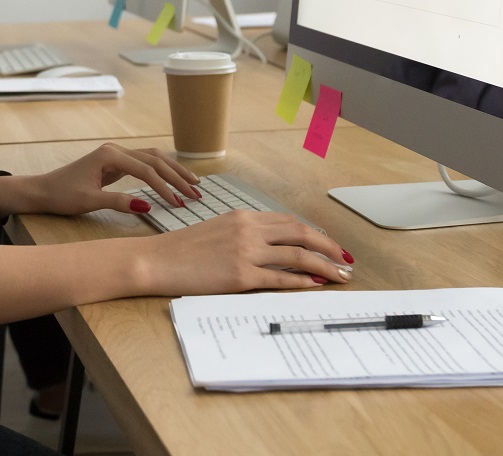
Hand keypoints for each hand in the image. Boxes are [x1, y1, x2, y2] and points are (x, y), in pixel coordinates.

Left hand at [14, 143, 203, 217]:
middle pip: (155, 160)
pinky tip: (173, 179)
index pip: (146, 170)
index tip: (179, 204)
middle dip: (177, 177)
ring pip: (152, 159)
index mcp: (109, 156)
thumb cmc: (61, 195)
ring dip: (173, 171)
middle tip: (196, 194)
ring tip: (193, 184)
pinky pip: (144, 164)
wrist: (41, 190)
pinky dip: (161, 172)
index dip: (165, 187)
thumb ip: (118, 202)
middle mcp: (115, 150)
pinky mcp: (115, 163)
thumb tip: (148, 205)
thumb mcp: (89, 201)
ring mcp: (115, 155)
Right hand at [137, 211, 353, 294]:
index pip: (289, 221)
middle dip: (328, 247)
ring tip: (340, 276)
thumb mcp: (217, 229)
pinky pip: (280, 278)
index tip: (328, 244)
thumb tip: (272, 246)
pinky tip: (314, 285)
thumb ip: (244, 233)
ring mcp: (245, 252)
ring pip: (297, 255)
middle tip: (346, 260)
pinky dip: (301, 282)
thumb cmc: (182, 249)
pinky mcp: (240, 276)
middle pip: (301, 234)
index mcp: (243, 216)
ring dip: (323, 266)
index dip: (314, 233)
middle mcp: (248, 229)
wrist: (157, 260)